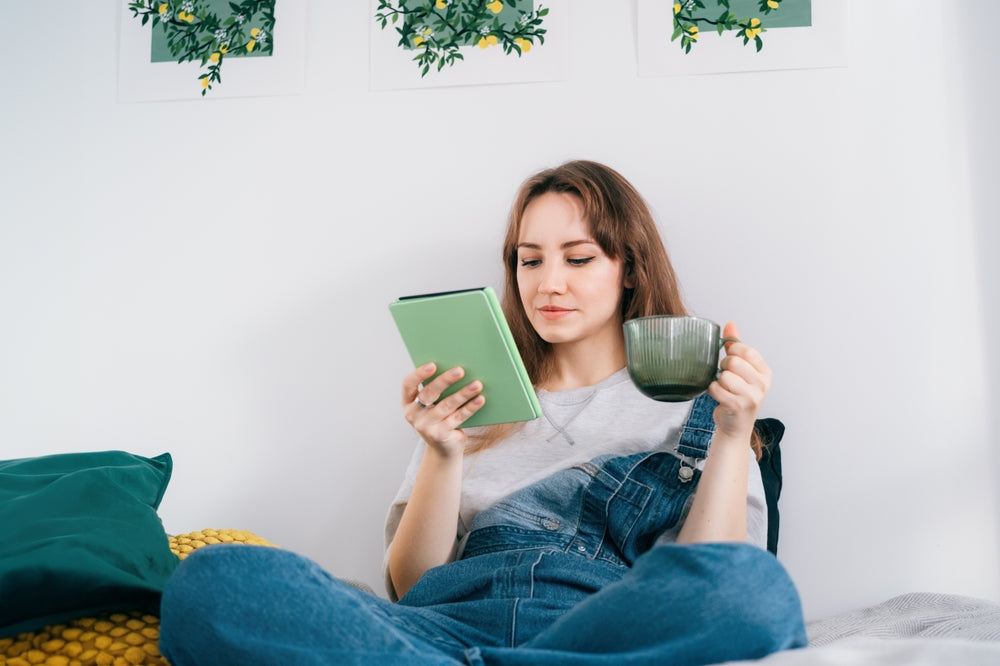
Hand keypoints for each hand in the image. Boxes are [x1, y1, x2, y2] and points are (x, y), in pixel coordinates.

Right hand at [401, 363, 485, 457]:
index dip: (419, 374)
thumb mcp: (434, 404)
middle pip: (429, 393)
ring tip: (477, 384)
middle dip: (445, 381)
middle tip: (460, 370)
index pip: (408, 384)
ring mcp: (425, 427)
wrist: (444, 448)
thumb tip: (458, 368)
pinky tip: (480, 399)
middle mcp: (413, 414)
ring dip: (463, 393)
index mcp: (408, 401)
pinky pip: (458, 418)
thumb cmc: (441, 417)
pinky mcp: (440, 435)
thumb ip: (438, 389)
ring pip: (446, 406)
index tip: (433, 364)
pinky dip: (470, 407)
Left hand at [707, 322, 771, 441]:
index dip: (733, 351)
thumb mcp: (742, 370)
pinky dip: (712, 390)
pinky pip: (716, 388)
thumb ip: (736, 346)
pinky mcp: (737, 406)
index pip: (747, 351)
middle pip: (733, 362)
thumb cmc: (737, 395)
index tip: (730, 358)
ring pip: (723, 375)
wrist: (736, 427)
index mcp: (765, 373)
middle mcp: (762, 384)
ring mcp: (751, 397)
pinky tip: (718, 396)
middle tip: (725, 376)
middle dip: (723, 366)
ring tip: (723, 388)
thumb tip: (730, 324)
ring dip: (717, 381)